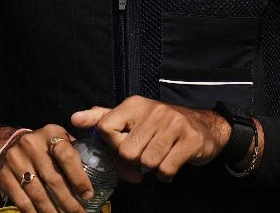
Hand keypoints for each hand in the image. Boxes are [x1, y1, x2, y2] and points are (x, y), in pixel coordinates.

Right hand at [0, 124, 93, 212]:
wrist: (7, 144)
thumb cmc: (42, 145)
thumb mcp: (58, 138)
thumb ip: (74, 151)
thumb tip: (99, 174)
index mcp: (50, 133)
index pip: (67, 155)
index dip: (79, 178)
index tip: (88, 195)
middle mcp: (31, 144)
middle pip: (53, 179)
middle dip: (69, 202)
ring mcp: (16, 160)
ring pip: (38, 193)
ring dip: (53, 211)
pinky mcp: (4, 175)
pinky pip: (22, 200)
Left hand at [72, 96, 229, 182]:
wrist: (205, 125)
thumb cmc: (161, 124)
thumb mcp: (131, 115)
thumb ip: (102, 117)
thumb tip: (74, 119)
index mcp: (134, 104)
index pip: (106, 129)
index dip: (113, 144)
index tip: (124, 144)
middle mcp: (154, 111)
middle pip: (127, 152)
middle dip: (134, 160)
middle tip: (144, 154)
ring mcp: (174, 125)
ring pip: (147, 162)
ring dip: (151, 168)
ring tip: (158, 157)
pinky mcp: (190, 140)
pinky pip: (166, 169)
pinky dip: (165, 175)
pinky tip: (169, 165)